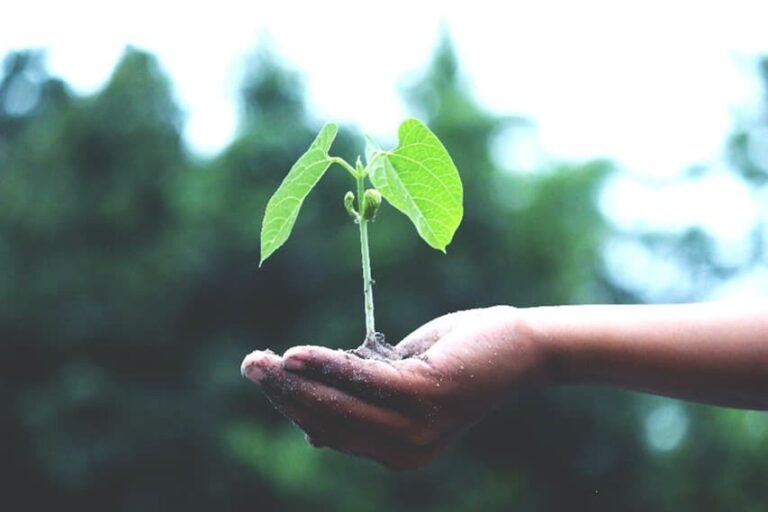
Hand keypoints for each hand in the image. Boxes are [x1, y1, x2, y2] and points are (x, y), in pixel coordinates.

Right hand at [241, 306, 549, 469]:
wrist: (518, 347)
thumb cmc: (456, 360)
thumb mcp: (400, 385)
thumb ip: (361, 403)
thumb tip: (310, 429)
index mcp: (397, 452)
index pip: (330, 431)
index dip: (292, 406)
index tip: (265, 377)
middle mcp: (405, 452)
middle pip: (327, 421)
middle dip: (283, 393)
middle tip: (249, 364)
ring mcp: (416, 428)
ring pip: (338, 405)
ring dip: (295, 381)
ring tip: (261, 360)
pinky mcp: (426, 396)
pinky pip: (363, 381)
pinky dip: (327, 366)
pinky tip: (297, 354)